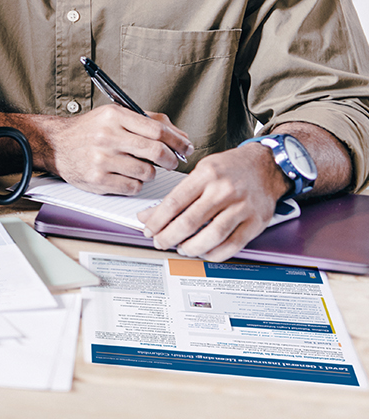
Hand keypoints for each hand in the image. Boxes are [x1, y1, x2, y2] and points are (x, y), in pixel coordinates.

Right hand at [32, 105, 191, 193]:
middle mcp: (107, 136)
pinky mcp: (97, 179)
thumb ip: (149, 122)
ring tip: (141, 168)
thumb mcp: (115, 116)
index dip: (177, 140)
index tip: (186, 147)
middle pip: (156, 151)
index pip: (157, 129)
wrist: (55, 145)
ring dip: (150, 173)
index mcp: (114, 116)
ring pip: (147, 172)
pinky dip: (136, 184)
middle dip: (171, 159)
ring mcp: (101, 159)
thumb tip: (181, 136)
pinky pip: (133, 187)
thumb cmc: (89, 131)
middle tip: (172, 161)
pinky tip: (127, 176)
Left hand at [136, 142, 289, 260]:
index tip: (149, 229)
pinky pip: (233, 245)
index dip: (157, 220)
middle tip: (161, 242)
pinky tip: (204, 252)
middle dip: (169, 237)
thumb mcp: (201, 171)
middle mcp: (225, 190)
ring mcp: (243, 207)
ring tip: (181, 248)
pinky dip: (215, 254)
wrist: (268, 165)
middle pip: (190, 222)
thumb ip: (177, 194)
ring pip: (211, 236)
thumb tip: (149, 215)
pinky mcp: (256, 222)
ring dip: (191, 248)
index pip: (174, 202)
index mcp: (207, 174)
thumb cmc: (231, 168)